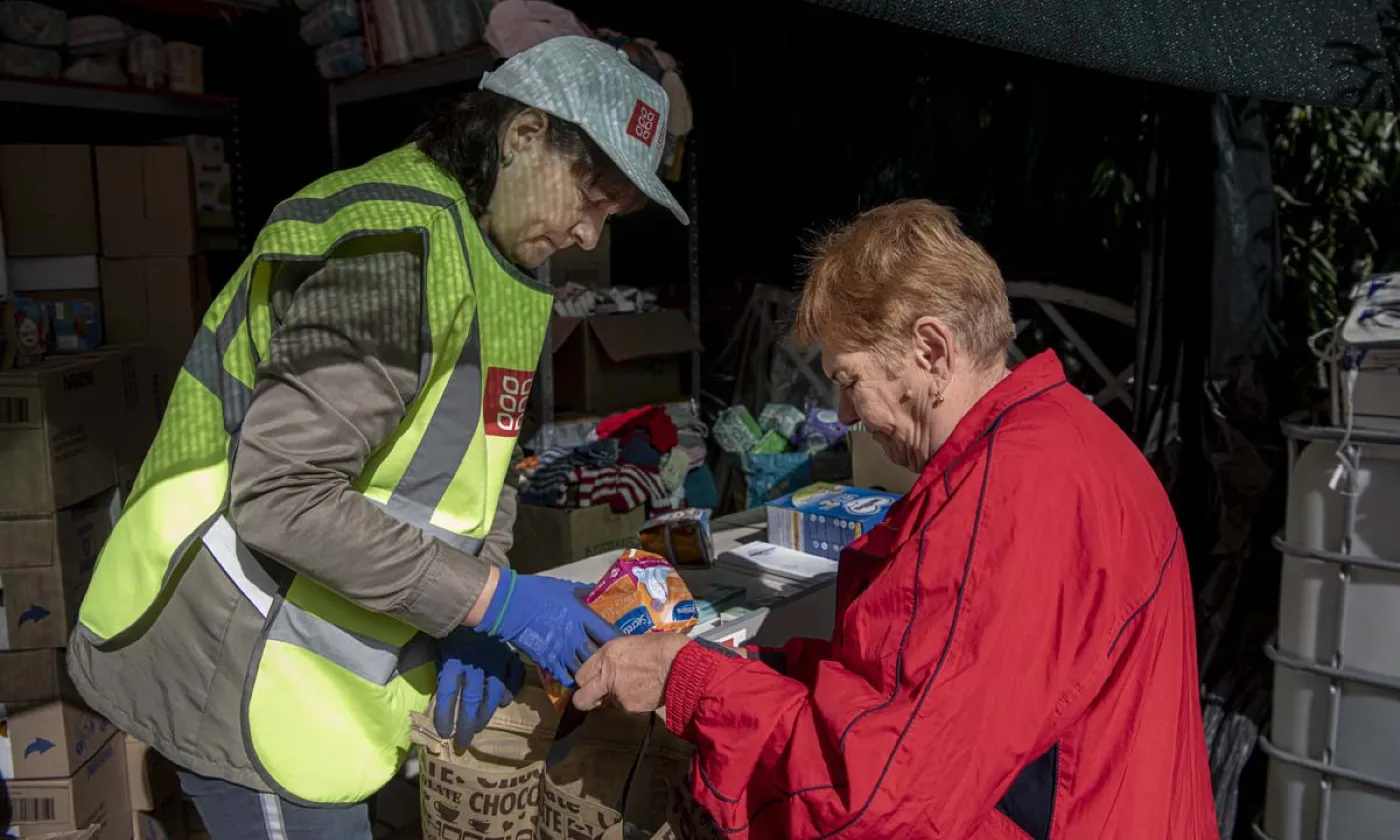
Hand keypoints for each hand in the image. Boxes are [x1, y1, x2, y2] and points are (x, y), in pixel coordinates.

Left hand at [434, 628, 524, 748]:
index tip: (444, 732)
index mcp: (453, 658)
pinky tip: (505, 702)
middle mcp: (474, 662)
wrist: (476, 600)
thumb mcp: (438, 645)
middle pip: (469, 699)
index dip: (444, 714)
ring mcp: (495, 658)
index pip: (447, 692)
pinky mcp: (508, 653)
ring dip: (485, 713)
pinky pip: (514, 675)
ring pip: (492, 693)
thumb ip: (440, 667)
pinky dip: (511, 690)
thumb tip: (434, 695)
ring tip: (478, 728)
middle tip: (462, 741)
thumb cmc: (452, 627)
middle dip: (465, 723)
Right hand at [477, 571, 618, 687]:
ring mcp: (561, 651)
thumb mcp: (565, 587)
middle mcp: (575, 636)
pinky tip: (577, 681)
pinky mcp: (547, 660)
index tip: (625, 644)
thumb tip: (596, 590)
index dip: (618, 639)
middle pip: (598, 654)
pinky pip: (564, 676)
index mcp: (582, 617)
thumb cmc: (538, 593)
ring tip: (599, 676)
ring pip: (583, 668)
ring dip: (591, 673)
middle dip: (608, 660)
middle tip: (615, 664)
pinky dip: (572, 679)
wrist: (511, 606)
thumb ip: (583, 592)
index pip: (607, 632)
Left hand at [572, 633, 690, 712]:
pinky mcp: (630, 707)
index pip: (581, 675)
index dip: (586, 680)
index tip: (593, 681)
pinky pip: (627, 706)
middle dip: (586, 699)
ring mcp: (617, 694)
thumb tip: (613, 664)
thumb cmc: (663, 647)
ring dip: (619, 696)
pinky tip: (648, 690)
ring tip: (640, 685)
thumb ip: (616, 657)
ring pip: (609, 702)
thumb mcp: (632, 643)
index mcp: (606, 655)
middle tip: (598, 697)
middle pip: (581, 699)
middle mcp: (607, 675)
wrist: (681, 666)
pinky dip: (635, 700)